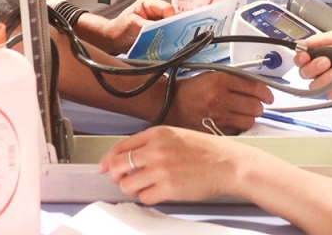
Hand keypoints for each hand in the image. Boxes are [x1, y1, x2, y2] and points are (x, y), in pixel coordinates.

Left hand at [99, 0, 176, 52]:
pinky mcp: (160, 30)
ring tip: (173, 43)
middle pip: (172, 16)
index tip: (173, 29)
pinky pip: (169, 33)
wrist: (114, 40)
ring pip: (173, 25)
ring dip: (173, 34)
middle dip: (174, 27)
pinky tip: (170, 45)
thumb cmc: (120, 28)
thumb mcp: (132, 25)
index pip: (167, 8)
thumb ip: (147, 25)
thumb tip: (163, 30)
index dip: (172, 18)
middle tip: (175, 38)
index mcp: (149, 2)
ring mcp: (159, 20)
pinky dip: (170, 39)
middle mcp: (156, 9)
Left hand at [99, 126, 255, 204]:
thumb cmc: (207, 151)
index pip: (120, 146)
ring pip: (126, 184)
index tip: (103, 166)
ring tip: (144, 186)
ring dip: (132, 188)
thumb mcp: (177, 136)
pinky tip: (157, 192)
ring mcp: (161, 169)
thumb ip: (153, 143)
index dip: (108, 159)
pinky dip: (147, 197)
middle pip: (117, 166)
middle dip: (117, 175)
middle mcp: (156, 150)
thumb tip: (130, 155)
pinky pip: (143, 197)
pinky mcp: (168, 188)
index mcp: (158, 133)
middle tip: (123, 179)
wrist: (228, 164)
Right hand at [165, 70, 272, 133]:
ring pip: (249, 121)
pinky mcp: (214, 131)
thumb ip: (235, 79)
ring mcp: (217, 116)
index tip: (268, 95)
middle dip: (259, 106)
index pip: (255, 87)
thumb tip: (257, 85)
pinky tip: (233, 122)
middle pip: (255, 106)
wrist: (169, 104)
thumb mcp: (212, 75)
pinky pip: (237, 131)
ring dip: (250, 118)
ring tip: (244, 114)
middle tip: (256, 105)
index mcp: (220, 80)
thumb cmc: (191, 90)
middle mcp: (220, 98)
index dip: (266, 92)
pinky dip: (238, 127)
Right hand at [294, 27, 331, 101]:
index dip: (300, 59)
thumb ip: (322, 39)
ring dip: (325, 78)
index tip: (305, 56)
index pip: (302, 59)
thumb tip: (304, 42)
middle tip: (326, 61)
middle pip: (305, 74)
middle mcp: (325, 69)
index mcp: (323, 53)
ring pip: (316, 87)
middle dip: (313, 68)